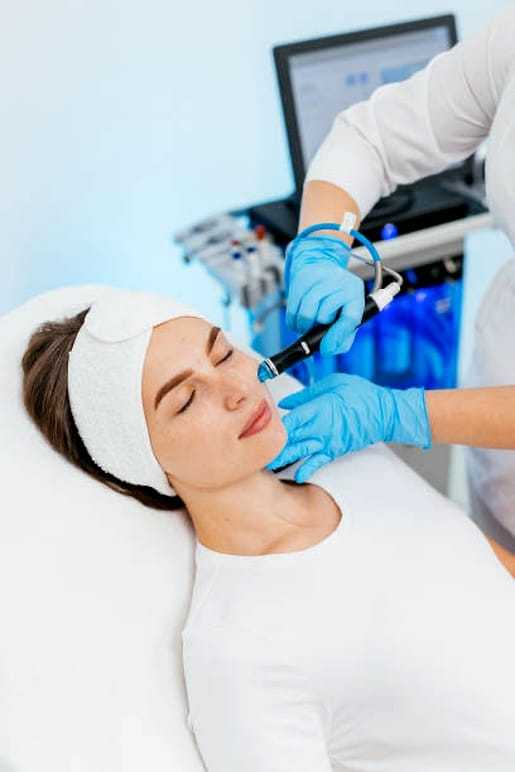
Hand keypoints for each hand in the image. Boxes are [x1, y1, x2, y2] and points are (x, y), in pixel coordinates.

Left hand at [267, 373, 431, 482]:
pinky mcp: (335, 450)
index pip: (288, 420)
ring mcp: (327, 441)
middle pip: (289, 439)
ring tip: (265, 465)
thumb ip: (306, 395)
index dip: (269, 426)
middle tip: (251, 452)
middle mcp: (320, 427)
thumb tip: (286, 402)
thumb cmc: (361, 394)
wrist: (385, 413)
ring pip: (299, 452)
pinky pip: (317, 461)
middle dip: (270, 446)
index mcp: (317, 408)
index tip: (254, 429)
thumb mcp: (332, 383)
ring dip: (282, 459)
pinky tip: (294, 475)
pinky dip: (306, 469)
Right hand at [284, 234, 364, 354]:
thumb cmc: (337, 301)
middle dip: (318, 328)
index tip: (326, 349)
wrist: (321, 270)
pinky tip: (300, 318)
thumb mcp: (346, 317)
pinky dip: (294, 321)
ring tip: (309, 325)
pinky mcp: (302, 278)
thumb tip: (327, 350)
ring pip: (306, 314)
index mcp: (355, 293)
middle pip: (323, 317)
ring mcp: (320, 278)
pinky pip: (292, 310)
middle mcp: (341, 282)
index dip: (338, 335)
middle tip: (318, 327)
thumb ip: (341, 339)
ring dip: (304, 326)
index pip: (349, 318)